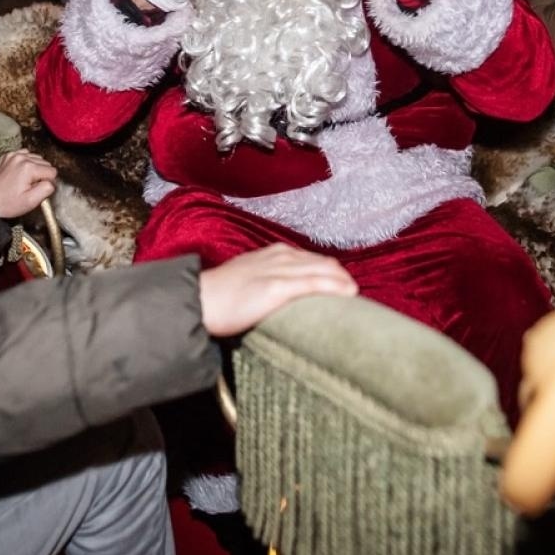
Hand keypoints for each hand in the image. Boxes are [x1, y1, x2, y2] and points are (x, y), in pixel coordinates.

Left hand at [0, 150, 57, 219]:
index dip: (48, 183)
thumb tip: (52, 182)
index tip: (38, 189)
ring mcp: (13, 155)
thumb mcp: (32, 201)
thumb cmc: (8, 203)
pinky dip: (25, 163)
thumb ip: (47, 189)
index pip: (52, 171)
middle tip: (30, 187)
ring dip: (34, 168)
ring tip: (24, 181)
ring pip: (36, 158)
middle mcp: (21, 158)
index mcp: (28, 168)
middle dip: (41, 175)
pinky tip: (20, 173)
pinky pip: (25, 155)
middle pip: (45, 164)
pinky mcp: (7, 156)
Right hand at [197, 243, 357, 337]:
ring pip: (324, 271)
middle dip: (342, 278)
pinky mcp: (277, 286)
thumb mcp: (248, 279)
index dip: (332, 273)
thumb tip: (283, 298)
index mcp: (274, 254)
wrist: (198, 300)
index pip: (314, 260)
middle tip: (354, 296)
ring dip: (344, 282)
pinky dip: (335, 287)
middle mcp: (281, 256)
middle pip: (324, 263)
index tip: (343, 287)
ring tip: (356, 297)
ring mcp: (280, 270)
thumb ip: (268, 281)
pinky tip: (349, 294)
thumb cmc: (219, 296)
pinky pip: (315, 284)